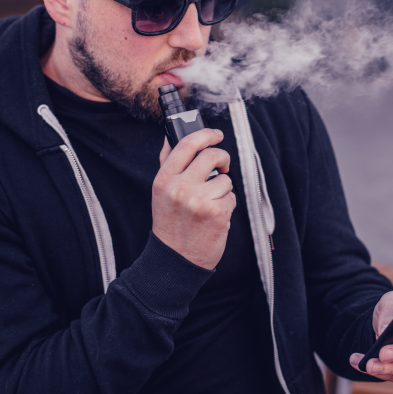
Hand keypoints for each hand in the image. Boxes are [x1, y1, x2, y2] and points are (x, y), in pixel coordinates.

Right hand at [152, 129, 235, 269]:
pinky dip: (227, 205)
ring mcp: (200, 201)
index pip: (187, 144)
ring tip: (211, 202)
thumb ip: (167, 163)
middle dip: (223, 158)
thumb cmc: (170, 223)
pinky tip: (215, 216)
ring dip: (223, 189)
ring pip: (225, 179)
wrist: (176, 259)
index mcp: (164, 180)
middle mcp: (180, 188)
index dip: (205, 134)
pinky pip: (231, 197)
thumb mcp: (161, 192)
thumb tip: (171, 136)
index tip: (215, 135)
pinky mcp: (217, 214)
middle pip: (212, 155)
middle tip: (223, 166)